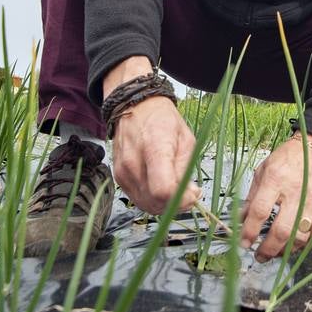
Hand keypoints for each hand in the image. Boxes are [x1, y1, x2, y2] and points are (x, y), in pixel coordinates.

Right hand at [106, 58, 199, 214]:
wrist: (134, 107)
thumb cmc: (163, 120)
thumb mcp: (185, 138)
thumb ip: (186, 170)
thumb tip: (189, 196)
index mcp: (154, 148)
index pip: (163, 190)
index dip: (181, 200)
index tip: (192, 195)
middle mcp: (133, 162)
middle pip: (155, 202)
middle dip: (175, 204)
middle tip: (188, 193)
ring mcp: (123, 171)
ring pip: (146, 204)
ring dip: (164, 204)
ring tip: (176, 189)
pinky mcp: (118, 177)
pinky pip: (138, 199)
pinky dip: (152, 199)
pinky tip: (161, 186)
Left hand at [240, 134, 311, 261]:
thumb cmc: (287, 158)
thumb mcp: (263, 170)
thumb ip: (252, 197)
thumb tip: (240, 220)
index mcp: (275, 179)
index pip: (260, 211)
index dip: (249, 231)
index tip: (243, 244)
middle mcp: (296, 191)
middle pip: (282, 230)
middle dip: (268, 249)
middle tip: (260, 256)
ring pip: (300, 237)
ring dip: (286, 250)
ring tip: (276, 252)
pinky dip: (306, 244)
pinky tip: (296, 243)